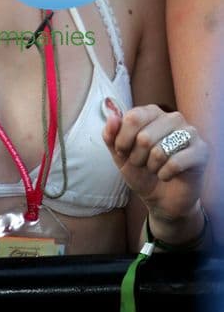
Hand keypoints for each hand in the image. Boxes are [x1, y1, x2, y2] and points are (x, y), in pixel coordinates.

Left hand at [103, 101, 208, 221]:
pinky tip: (166, 175)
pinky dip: (165, 174)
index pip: (132, 118)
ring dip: (151, 167)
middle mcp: (173, 118)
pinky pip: (175, 163)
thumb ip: (111, 135)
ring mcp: (189, 133)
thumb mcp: (119, 155)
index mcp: (152, 112)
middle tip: (142, 164)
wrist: (162, 199)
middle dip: (137, 158)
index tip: (122, 152)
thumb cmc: (141, 171)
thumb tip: (112, 116)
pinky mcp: (201, 152)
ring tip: (155, 169)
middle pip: (144, 137)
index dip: (122, 141)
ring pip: (160, 150)